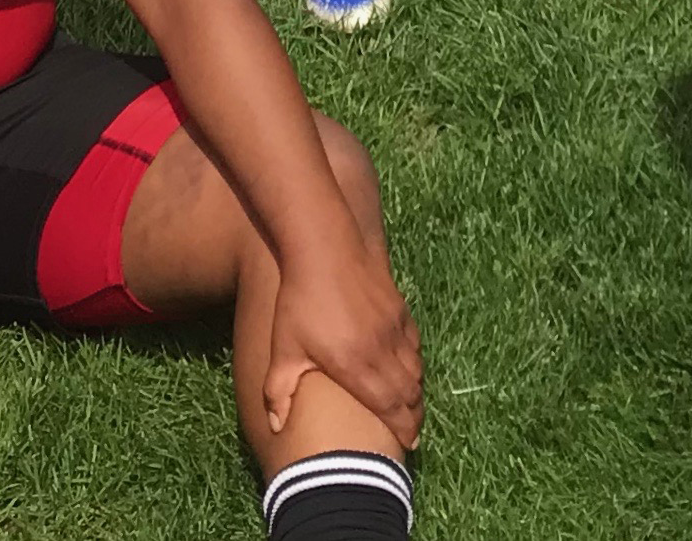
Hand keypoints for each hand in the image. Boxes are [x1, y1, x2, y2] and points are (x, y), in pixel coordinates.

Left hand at [261, 228, 423, 449]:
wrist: (324, 246)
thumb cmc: (299, 299)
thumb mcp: (284, 347)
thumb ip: (280, 390)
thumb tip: (275, 426)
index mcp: (356, 365)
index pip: (389, 406)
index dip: (402, 428)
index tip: (408, 445)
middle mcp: (382, 350)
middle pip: (409, 391)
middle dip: (414, 416)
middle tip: (413, 433)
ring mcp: (393, 327)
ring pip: (415, 368)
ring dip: (416, 390)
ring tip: (411, 405)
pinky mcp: (398, 307)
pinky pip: (414, 343)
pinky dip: (415, 361)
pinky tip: (408, 365)